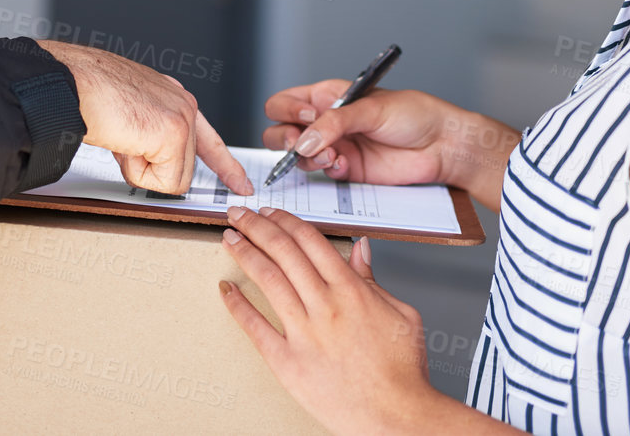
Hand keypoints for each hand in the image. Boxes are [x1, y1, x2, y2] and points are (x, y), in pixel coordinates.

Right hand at [37, 41, 252, 195]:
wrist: (72, 82)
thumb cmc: (87, 94)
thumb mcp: (128, 117)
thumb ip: (148, 137)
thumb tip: (149, 164)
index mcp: (173, 98)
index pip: (209, 139)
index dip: (226, 166)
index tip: (240, 184)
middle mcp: (184, 104)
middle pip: (183, 168)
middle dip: (150, 168)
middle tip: (123, 142)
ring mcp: (183, 118)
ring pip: (174, 178)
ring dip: (140, 169)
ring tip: (121, 138)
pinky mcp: (174, 135)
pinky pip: (163, 182)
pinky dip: (137, 171)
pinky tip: (124, 142)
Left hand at [219, 207, 437, 435]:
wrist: (398, 416)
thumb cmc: (402, 371)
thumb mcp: (401, 314)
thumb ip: (373, 279)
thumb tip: (359, 249)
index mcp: (351, 291)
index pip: (309, 240)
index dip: (285, 221)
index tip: (270, 213)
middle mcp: (325, 307)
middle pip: (283, 252)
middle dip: (257, 227)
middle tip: (241, 215)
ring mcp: (304, 335)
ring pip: (268, 280)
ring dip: (245, 253)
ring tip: (230, 238)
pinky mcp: (289, 363)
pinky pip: (256, 328)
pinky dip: (238, 305)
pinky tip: (227, 289)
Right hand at [263, 81, 518, 207]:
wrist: (441, 145)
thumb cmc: (413, 114)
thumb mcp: (371, 109)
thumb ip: (334, 123)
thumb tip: (303, 141)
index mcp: (327, 96)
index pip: (285, 101)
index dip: (287, 110)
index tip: (306, 116)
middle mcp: (325, 122)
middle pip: (280, 131)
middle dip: (285, 139)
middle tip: (303, 143)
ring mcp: (334, 147)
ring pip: (297, 156)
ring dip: (307, 157)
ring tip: (332, 156)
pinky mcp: (346, 170)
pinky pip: (321, 175)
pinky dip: (328, 171)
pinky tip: (345, 165)